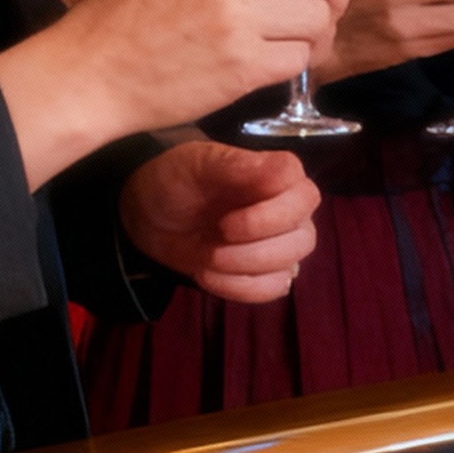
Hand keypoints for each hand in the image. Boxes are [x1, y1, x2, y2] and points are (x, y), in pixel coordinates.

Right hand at [0, 0, 351, 186]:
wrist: (90, 73)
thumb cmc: (133, 15)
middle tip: (317, 9)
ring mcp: (237, 18)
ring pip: (322, 17)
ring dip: (319, 32)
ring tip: (292, 37)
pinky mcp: (243, 65)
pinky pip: (303, 56)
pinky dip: (298, 61)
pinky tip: (275, 60)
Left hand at [116, 137, 322, 306]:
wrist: (148, 214)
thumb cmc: (177, 180)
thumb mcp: (197, 163)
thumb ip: (237, 164)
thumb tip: (285, 170)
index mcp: (279, 177)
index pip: (304, 197)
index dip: (271, 216)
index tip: (227, 222)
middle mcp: (289, 211)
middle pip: (303, 239)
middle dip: (255, 249)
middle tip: (215, 242)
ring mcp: (281, 244)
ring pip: (290, 266)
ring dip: (245, 269)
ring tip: (207, 259)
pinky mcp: (266, 272)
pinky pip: (272, 289)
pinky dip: (239, 288)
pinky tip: (209, 275)